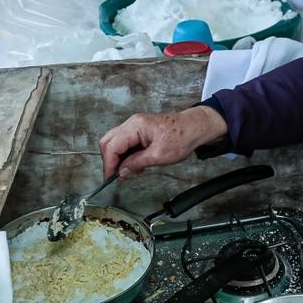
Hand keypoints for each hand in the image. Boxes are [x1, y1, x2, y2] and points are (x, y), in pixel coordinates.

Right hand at [98, 106, 227, 178]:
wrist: (194, 128)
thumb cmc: (181, 137)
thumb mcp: (159, 156)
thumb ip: (137, 163)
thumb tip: (121, 172)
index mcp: (136, 126)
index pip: (112, 146)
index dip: (109, 164)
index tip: (110, 178)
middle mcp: (132, 123)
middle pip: (108, 142)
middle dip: (110, 160)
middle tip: (115, 176)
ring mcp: (135, 125)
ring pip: (115, 142)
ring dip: (118, 158)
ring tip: (128, 172)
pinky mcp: (139, 130)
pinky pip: (125, 142)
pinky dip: (126, 154)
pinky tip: (134, 164)